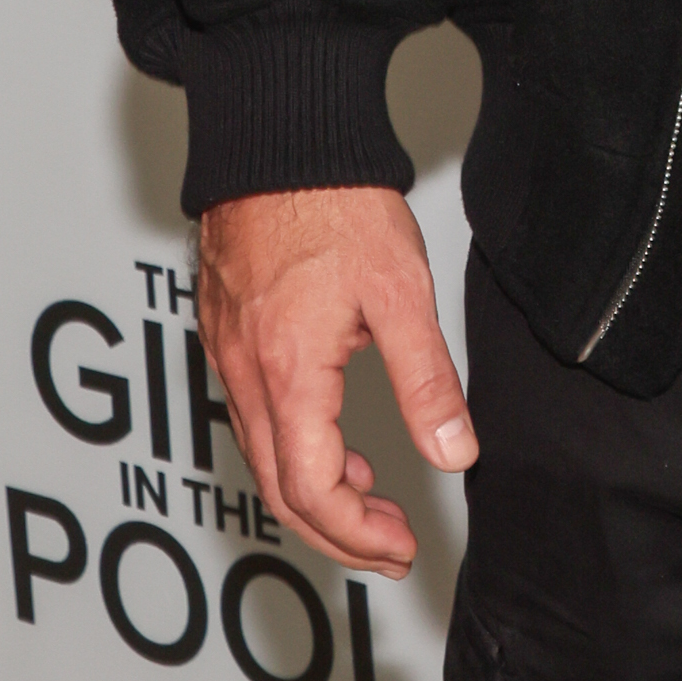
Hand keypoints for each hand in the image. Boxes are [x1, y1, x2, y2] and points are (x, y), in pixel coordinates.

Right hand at [197, 185, 475, 576]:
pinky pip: (253, 413)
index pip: (312, 491)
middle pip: (278, 488)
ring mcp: (229, 351)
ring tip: (373, 496)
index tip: (398, 543)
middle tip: (389, 544)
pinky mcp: (227, 330)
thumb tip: (454, 452)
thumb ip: (426, 381)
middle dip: (337, 531)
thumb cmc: (332, 199)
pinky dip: (294, 444)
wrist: (278, 136)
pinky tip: (335, 434)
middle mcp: (245, 371)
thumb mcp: (400, 293)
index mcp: (288, 372)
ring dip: (315, 490)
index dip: (356, 534)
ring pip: (262, 453)